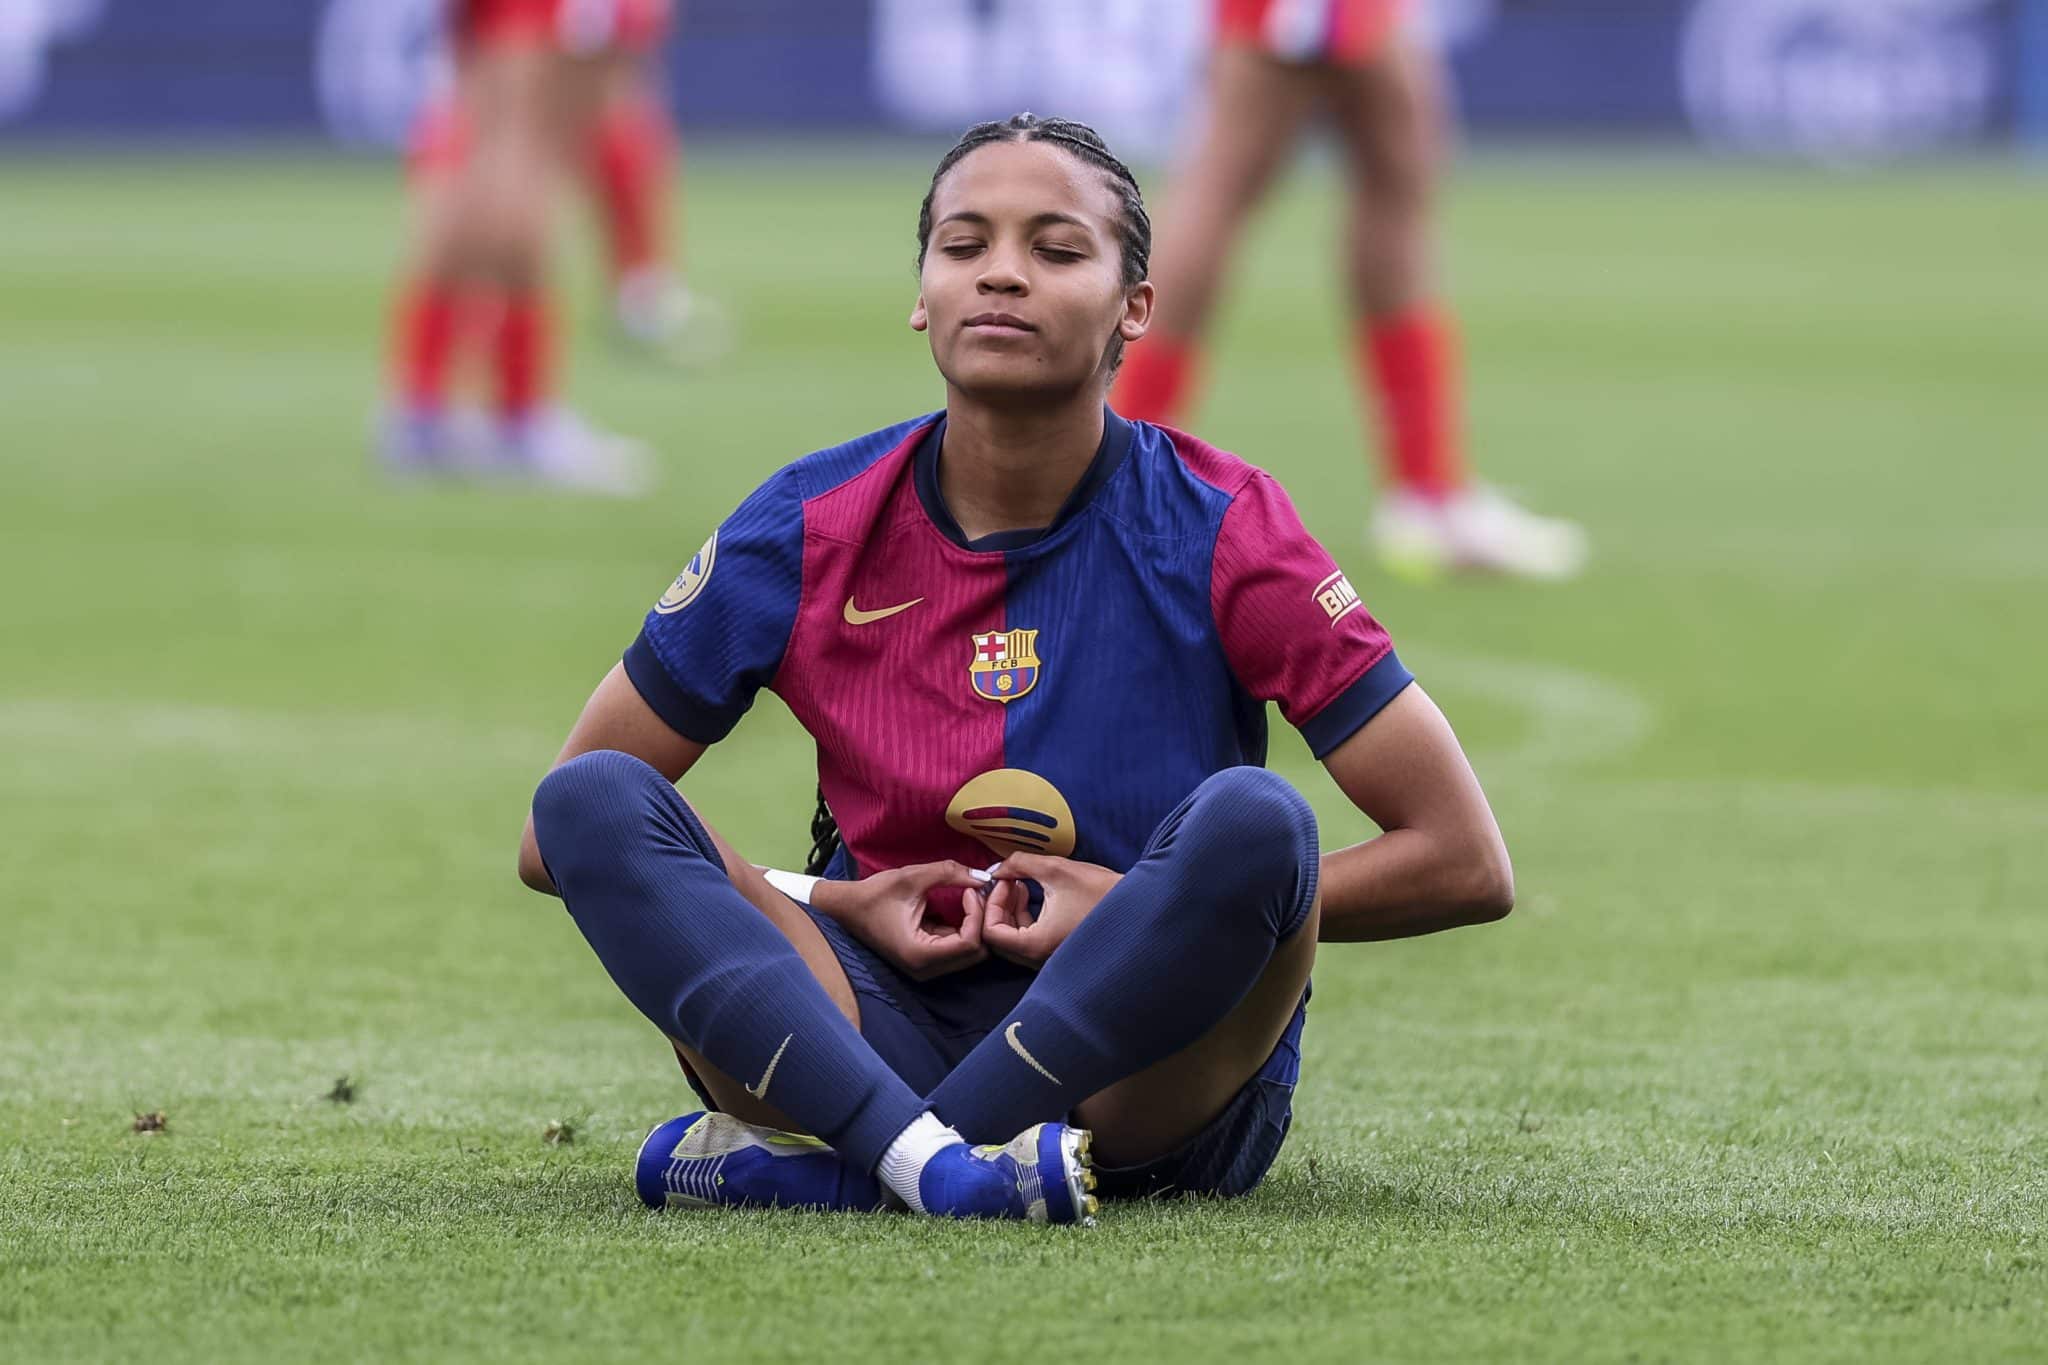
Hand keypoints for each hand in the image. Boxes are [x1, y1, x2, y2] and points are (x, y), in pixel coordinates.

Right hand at [826, 862, 989, 980]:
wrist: (846, 908)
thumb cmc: (874, 894)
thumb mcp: (912, 877)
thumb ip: (949, 873)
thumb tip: (982, 876)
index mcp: (920, 954)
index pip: (970, 943)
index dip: (977, 915)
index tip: (969, 890)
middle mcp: (926, 969)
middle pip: (976, 954)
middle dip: (980, 921)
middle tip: (973, 893)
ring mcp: (926, 968)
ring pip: (969, 953)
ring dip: (974, 925)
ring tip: (967, 896)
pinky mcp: (926, 961)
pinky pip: (956, 949)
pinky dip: (963, 928)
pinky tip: (958, 906)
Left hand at [971, 853, 1122, 969]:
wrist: (1139, 906)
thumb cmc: (1101, 891)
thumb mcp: (1056, 869)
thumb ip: (1019, 864)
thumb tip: (997, 867)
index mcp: (1036, 945)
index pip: (990, 934)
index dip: (991, 904)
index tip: (1003, 880)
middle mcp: (1040, 958)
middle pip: (999, 939)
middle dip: (998, 906)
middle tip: (1008, 879)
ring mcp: (1050, 958)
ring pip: (1013, 939)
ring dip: (1010, 910)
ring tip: (1020, 882)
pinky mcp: (1058, 951)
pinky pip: (1028, 939)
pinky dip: (1024, 917)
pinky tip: (1032, 892)